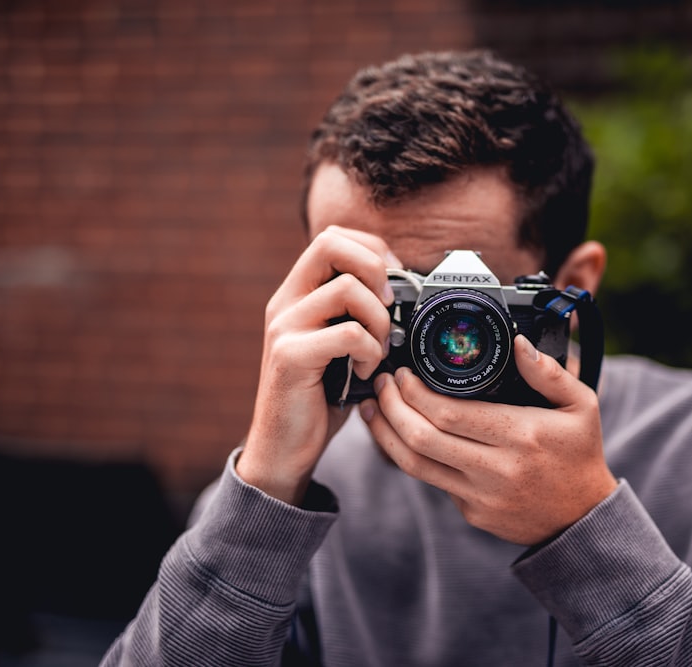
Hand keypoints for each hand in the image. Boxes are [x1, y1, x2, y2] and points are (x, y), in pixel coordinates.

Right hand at [237, 226, 398, 504]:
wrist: (285, 448)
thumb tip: (407, 293)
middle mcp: (286, 302)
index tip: (393, 280)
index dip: (371, 248)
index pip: (332, 236)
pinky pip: (348, 334)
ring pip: (347, 289)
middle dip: (375, 267)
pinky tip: (367, 374)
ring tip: (379, 350)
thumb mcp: (343, 345)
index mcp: (298, 293)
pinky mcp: (290, 356)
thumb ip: (360, 314)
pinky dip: (370, 353)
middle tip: (390, 306)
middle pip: (331, 244)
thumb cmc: (322, 396)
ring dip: (379, 319)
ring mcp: (284, 327)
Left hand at [360, 335, 617, 544]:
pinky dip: (408, 455)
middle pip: (421, 437)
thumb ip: (549, 372)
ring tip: (373, 406)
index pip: (449, 413)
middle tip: (382, 383)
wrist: (581, 519)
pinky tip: (398, 434)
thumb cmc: (579, 455)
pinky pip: (431, 480)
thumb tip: (518, 343)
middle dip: (391, 406)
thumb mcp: (581, 405)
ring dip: (384, 433)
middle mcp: (497, 468)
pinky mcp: (471, 513)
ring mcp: (480, 496)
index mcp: (521, 435)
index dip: (414, 392)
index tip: (402, 372)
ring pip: (414, 464)